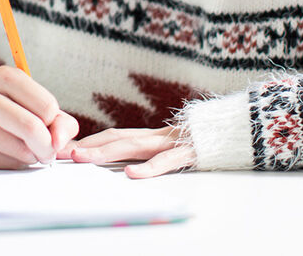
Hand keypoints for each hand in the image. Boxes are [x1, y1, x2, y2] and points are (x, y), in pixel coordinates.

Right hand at [0, 66, 77, 168]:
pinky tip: (9, 152)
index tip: (47, 123)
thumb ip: (61, 122)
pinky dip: (17, 163)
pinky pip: (7, 164)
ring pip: (21, 150)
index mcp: (5, 76)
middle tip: (48, 150)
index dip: (54, 122)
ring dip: (33, 155)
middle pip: (31, 128)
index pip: (47, 106)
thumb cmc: (12, 111)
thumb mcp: (38, 105)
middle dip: (48, 146)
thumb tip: (58, 142)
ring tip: (27, 148)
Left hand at [68, 126, 195, 177]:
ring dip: (104, 151)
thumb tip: (127, 169)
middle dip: (87, 146)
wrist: (241, 130)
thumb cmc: (207, 146)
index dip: (89, 142)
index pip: (115, 137)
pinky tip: (130, 173)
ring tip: (81, 158)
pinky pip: (166, 160)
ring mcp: (173, 143)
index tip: (64, 150)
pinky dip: (147, 167)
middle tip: (61, 153)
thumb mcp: (177, 150)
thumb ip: (154, 155)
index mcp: (154, 137)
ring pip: (134, 146)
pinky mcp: (190, 153)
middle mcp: (159, 137)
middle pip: (117, 138)